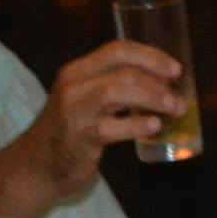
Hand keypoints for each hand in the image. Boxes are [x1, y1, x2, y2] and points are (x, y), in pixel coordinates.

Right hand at [19, 41, 184, 194]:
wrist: (38, 166)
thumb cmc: (72, 131)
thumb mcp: (88, 100)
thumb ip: (117, 88)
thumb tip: (166, 85)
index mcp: (78, 71)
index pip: (117, 50)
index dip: (151, 56)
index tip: (176, 70)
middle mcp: (73, 86)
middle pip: (122, 71)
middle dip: (157, 82)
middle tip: (178, 99)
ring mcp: (73, 112)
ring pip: (115, 91)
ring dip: (152, 98)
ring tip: (173, 110)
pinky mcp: (78, 138)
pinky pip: (111, 128)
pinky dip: (137, 126)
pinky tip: (154, 127)